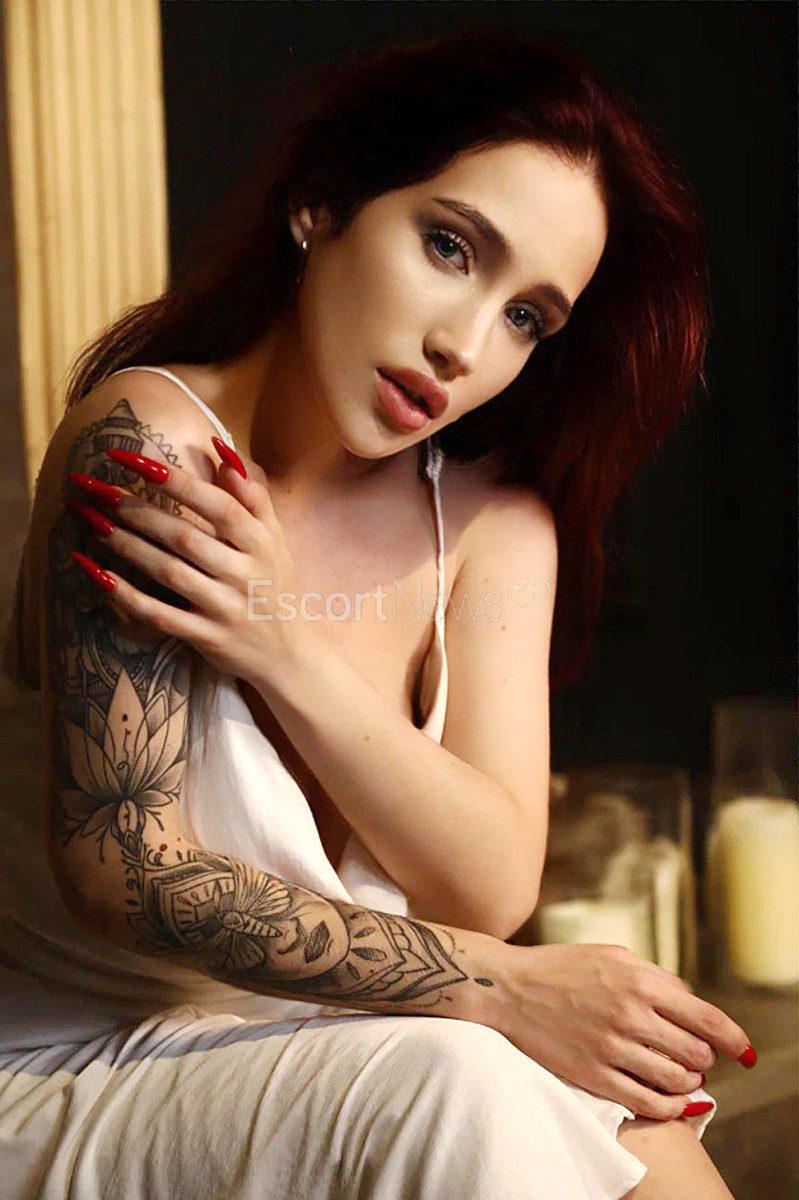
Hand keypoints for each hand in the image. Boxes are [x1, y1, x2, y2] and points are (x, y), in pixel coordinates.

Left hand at [66, 441, 303, 687]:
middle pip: (184, 536)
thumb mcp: (275, 539)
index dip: (177, 481)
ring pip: (168, 572)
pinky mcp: (205, 637)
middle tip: (94, 487)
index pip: (219, 505)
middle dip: (136, 509)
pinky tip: (96, 572)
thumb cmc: (274, 585)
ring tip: (88, 519)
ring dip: (124, 544)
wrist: (286, 653)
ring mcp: (224, 608)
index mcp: (261, 543)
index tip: (133, 458)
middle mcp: (244, 574)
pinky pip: (159, 615)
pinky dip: (126, 594)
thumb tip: (221, 450)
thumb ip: (252, 495)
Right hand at [492, 942, 753, 1119]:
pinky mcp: (592, 1074)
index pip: (706, 1018)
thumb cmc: (562, 967)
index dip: (734, 1039)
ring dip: (688, 1082)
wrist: (508, 988)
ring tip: (681, 1076)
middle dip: (704, 1059)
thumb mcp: (612, 955)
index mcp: (639, 980)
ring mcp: (611, 1046)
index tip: (744, 1051)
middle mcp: (630, 1014)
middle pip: (696, 1053)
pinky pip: (648, 1103)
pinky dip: (669, 1107)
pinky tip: (670, 1100)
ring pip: (677, 1080)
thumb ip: (654, 976)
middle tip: (696, 1058)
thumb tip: (691, 1004)